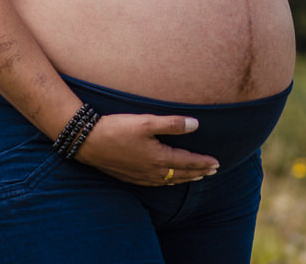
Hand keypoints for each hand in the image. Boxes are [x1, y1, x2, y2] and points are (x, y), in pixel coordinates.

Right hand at [75, 113, 219, 185]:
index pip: (187, 162)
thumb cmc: (117, 128)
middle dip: (198, 172)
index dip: (203, 162)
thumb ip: (172, 124)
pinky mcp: (130, 177)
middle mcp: (151, 171)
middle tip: (213, 171)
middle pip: (181, 174)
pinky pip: (155, 184)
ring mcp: (140, 176)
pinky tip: (167, 180)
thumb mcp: (147, 122)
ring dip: (184, 178)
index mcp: (158, 158)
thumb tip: (196, 124)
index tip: (217, 163)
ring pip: (169, 181)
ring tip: (196, 177)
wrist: (88, 141)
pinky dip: (168, 182)